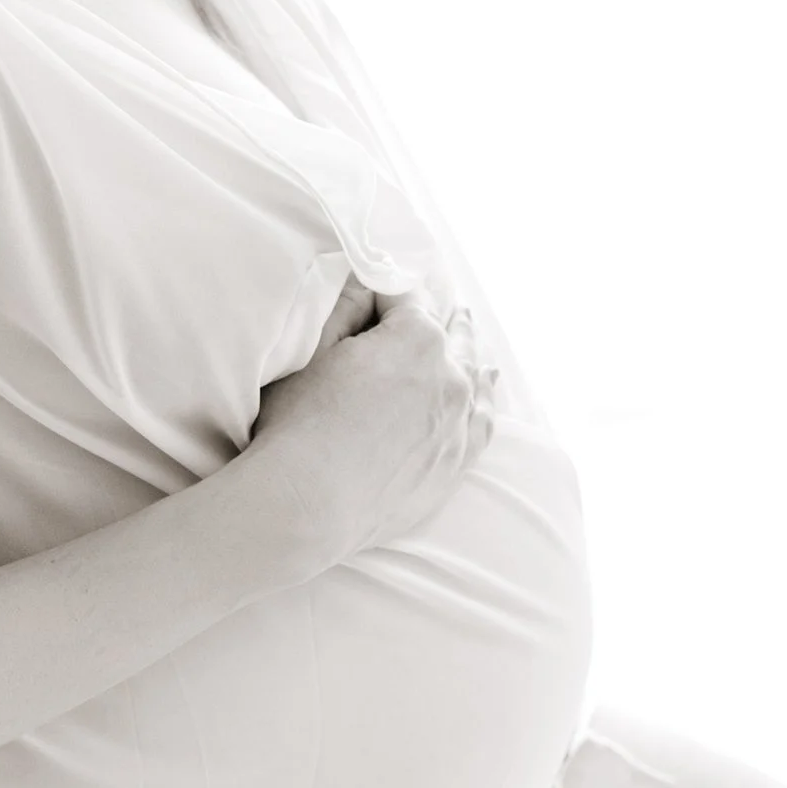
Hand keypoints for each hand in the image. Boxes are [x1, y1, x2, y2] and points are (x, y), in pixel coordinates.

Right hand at [245, 284, 499, 562]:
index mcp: (418, 338)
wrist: (309, 505)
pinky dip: (485, 397)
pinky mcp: (456, 463)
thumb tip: (367, 282)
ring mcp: (459, 423)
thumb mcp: (312, 350)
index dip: (381, 296)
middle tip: (438, 306)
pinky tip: (486, 385)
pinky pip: (483, 420)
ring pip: (471, 374)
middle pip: (448, 335)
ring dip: (465, 351)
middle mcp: (451, 376)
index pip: (403, 300)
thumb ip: (346, 306)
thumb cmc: (300, 424)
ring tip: (466, 333)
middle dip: (437, 320)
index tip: (371, 298)